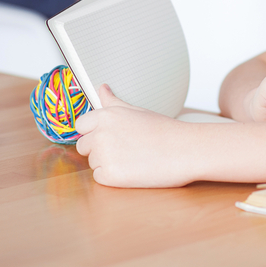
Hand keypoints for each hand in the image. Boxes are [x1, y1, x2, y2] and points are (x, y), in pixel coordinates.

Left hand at [75, 85, 194, 187]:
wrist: (185, 150)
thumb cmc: (164, 130)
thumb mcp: (136, 110)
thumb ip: (113, 101)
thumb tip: (102, 88)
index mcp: (105, 115)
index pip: (80, 126)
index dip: (93, 132)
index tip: (109, 136)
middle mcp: (100, 134)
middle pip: (84, 146)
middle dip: (99, 150)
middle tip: (125, 149)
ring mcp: (104, 155)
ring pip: (93, 163)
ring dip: (107, 164)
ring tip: (133, 158)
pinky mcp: (110, 176)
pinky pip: (100, 178)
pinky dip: (113, 178)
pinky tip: (132, 170)